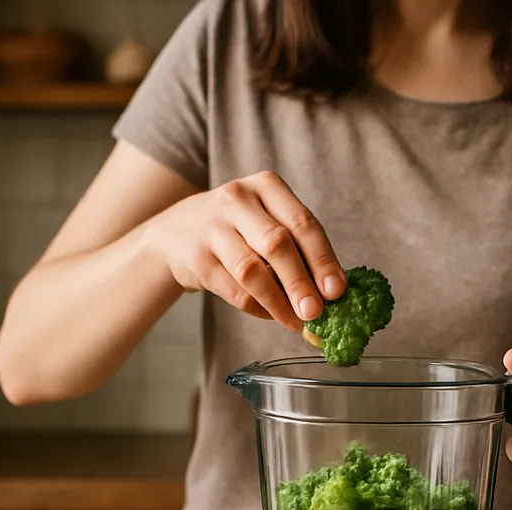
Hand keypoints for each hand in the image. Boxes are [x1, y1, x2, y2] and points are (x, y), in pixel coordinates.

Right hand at [143, 170, 345, 331]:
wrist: (176, 231)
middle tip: (316, 312)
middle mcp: (238, 200)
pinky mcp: (197, 258)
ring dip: (278, 302)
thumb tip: (331, 293)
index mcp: (266, 186)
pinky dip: (257, 307)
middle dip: (300, 282)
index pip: (302, 222)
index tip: (336, 290)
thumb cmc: (238, 228)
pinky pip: (233, 289)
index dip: (322, 259)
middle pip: (277, 243)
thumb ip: (297, 248)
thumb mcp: (266, 220)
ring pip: (252, 270)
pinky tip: (272, 315)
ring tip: (295, 321)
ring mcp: (213, 228)